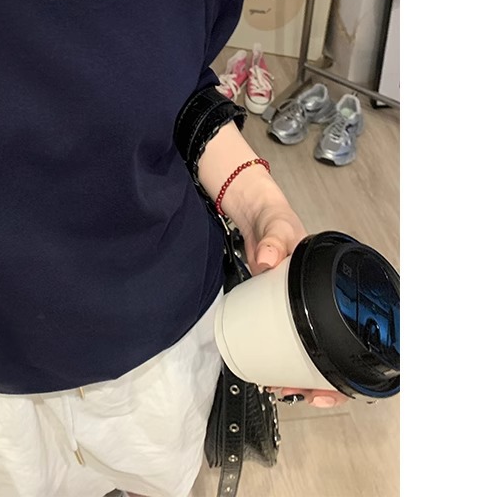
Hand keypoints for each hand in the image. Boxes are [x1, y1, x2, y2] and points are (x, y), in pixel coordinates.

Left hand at [243, 207, 348, 409]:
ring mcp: (300, 309)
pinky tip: (272, 372)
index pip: (355, 331)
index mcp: (331, 285)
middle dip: (320, 381)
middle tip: (301, 393)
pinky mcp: (279, 310)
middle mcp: (321, 301)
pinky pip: (287, 342)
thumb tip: (267, 259)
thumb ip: (273, 241)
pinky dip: (282, 360)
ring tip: (283, 388)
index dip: (349, 366)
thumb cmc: (276, 221)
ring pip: (310, 353)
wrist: (254, 217)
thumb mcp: (279, 229)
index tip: (331, 385)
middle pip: (334, 354)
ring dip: (300, 375)